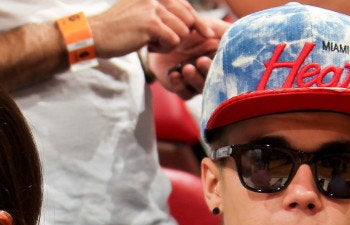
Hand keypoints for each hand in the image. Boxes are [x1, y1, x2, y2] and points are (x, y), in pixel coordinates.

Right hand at [90, 0, 212, 57]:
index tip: (209, 33)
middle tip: (164, 40)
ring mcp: (153, 8)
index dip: (199, 21)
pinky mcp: (151, 23)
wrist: (95, 35)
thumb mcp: (143, 14)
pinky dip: (163, 48)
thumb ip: (165, 14)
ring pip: (182, 31)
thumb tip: (194, 25)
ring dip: (170, 43)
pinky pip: (173, 41)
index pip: (186, 6)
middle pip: (189, 19)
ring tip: (151, 41)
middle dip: (184, 35)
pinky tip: (148, 45)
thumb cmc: (120, 29)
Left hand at [150, 17, 230, 98]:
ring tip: (187, 68)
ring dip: (195, 79)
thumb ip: (226, 31)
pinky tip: (175, 74)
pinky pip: (185, 94)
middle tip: (201, 60)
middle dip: (209, 71)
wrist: (165, 38)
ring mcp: (200, 83)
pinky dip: (180, 86)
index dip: (227, 64)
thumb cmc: (193, 31)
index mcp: (225, 61)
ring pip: (202, 89)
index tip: (219, 55)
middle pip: (217, 80)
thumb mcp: (211, 26)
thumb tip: (240, 37)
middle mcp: (214, 74)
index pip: (231, 68)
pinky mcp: (184, 89)